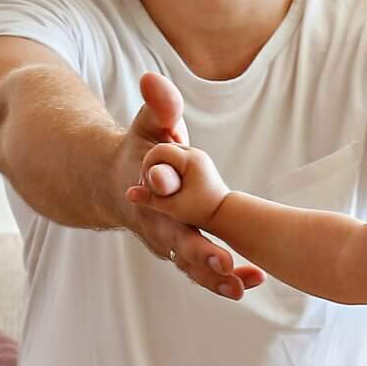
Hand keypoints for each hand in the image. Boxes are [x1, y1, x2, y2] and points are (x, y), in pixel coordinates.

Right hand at [113, 72, 262, 300]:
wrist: (114, 183)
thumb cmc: (139, 149)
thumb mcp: (146, 125)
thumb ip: (156, 107)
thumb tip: (153, 79)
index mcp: (149, 198)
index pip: (166, 213)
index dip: (179, 219)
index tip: (203, 234)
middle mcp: (156, 226)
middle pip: (180, 247)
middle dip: (203, 258)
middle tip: (228, 268)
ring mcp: (167, 242)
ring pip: (190, 266)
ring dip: (216, 279)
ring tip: (244, 286)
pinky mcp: (179, 251)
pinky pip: (200, 270)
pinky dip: (223, 279)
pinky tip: (253, 282)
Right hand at [125, 141, 231, 228]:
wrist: (223, 213)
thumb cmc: (200, 212)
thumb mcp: (172, 206)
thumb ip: (150, 198)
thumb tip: (129, 193)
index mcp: (191, 159)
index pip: (158, 151)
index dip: (148, 167)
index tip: (150, 185)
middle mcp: (195, 153)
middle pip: (162, 150)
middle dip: (152, 167)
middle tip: (154, 187)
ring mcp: (196, 155)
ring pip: (166, 154)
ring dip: (159, 169)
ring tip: (161, 189)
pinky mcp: (194, 161)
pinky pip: (173, 159)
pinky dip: (166, 170)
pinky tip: (167, 186)